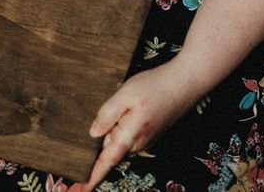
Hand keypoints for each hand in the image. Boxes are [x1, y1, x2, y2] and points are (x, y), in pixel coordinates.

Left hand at [76, 57, 202, 189]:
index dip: (90, 179)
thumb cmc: (156, 86)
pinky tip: (130, 106)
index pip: (106, 163)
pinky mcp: (150, 132)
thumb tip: (93, 133)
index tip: (77, 190)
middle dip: (99, 144)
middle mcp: (137, 143)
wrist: (185, 82)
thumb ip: (107, 114)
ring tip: (122, 106)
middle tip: (98, 127)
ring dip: (113, 129)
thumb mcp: (126, 94)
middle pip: (109, 149)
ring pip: (119, 139)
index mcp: (129, 136)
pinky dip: (122, 125)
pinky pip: (128, 133)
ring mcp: (145, 139)